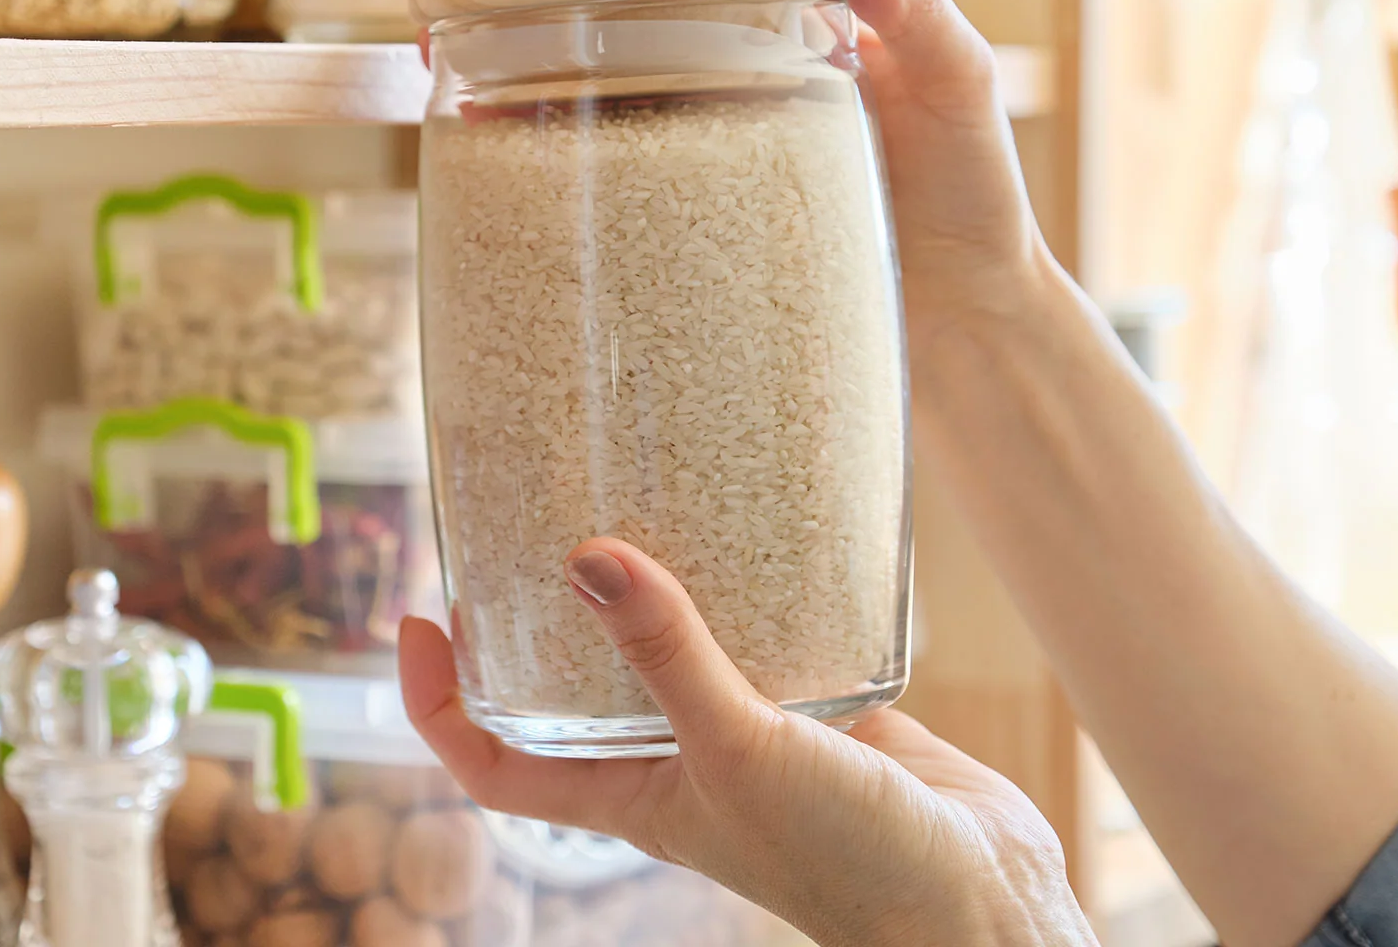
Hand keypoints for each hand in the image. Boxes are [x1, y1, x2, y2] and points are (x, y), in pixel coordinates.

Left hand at [400, 538, 1096, 946]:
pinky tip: (758, 527)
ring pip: (675, 649)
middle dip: (542, 617)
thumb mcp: (739, 751)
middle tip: (522, 525)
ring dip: (652, 588)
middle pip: (576, 689)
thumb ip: (667, 656)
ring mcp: (749, 729)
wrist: (979, 897)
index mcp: (634, 795)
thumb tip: (586, 559)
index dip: (440, 704)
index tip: (417, 622)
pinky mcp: (818, 703)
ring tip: (632, 499)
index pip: (497, 763)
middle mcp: (680, 759)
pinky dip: (755, 583)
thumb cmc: (847, 862)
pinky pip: (766, 631)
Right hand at [551, 0, 1050, 369]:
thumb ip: (922, 13)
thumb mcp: (960, 91)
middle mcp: (748, 54)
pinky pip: (618, 156)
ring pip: (612, 68)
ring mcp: (715, 127)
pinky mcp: (695, 201)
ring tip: (479, 68)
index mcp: (807, 4)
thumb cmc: (974, 199)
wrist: (967, 322)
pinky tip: (511, 147)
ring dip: (544, 57)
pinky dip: (559, 141)